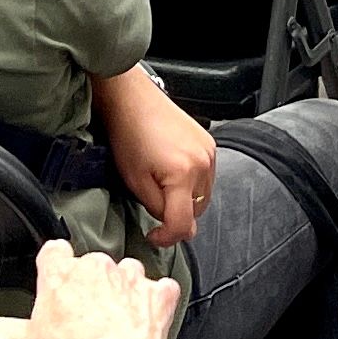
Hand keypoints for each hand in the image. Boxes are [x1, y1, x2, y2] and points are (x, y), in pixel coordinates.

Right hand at [7, 241, 179, 338]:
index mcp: (59, 274)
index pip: (53, 252)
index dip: (55, 267)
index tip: (56, 282)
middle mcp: (96, 268)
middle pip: (93, 265)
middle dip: (91, 287)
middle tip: (84, 321)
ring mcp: (130, 279)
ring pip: (128, 273)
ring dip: (125, 292)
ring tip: (116, 324)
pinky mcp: (158, 296)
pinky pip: (162, 290)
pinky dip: (157, 303)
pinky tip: (147, 323)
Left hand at [94, 68, 217, 248]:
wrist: (132, 100)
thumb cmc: (128, 135)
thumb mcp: (134, 181)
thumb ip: (156, 208)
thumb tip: (173, 225)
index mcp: (183, 175)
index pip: (183, 224)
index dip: (167, 238)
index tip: (154, 236)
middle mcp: (203, 164)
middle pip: (196, 212)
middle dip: (175, 215)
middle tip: (152, 201)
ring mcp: (209, 153)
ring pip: (203, 197)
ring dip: (185, 200)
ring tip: (161, 183)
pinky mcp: (210, 144)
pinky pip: (206, 177)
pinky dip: (192, 183)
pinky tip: (172, 171)